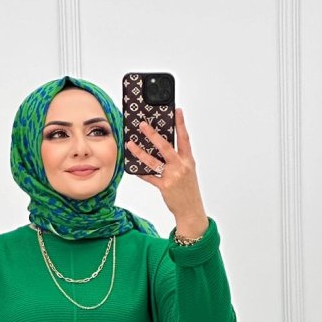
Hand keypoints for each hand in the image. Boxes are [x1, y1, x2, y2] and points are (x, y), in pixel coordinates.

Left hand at [125, 107, 207, 236]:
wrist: (191, 211)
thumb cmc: (188, 190)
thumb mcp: (187, 171)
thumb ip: (177, 159)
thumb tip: (161, 146)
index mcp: (188, 161)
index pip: (185, 138)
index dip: (181, 124)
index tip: (177, 110)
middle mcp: (181, 166)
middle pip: (166, 147)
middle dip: (153, 135)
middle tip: (143, 124)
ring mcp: (172, 177)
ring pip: (153, 161)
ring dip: (140, 152)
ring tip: (130, 143)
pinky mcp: (164, 186)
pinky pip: (149, 177)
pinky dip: (140, 171)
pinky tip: (133, 166)